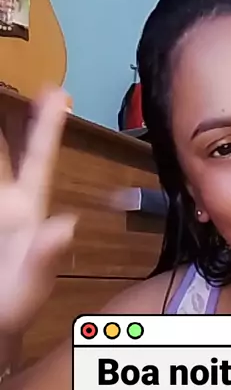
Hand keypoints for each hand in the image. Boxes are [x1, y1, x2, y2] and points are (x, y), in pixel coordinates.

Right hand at [0, 88, 75, 337]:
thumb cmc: (14, 306)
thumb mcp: (28, 287)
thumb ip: (44, 257)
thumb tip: (66, 225)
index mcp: (25, 208)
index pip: (38, 159)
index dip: (48, 124)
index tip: (57, 89)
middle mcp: (4, 201)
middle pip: (2, 151)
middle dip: (4, 119)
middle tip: (5, 83)